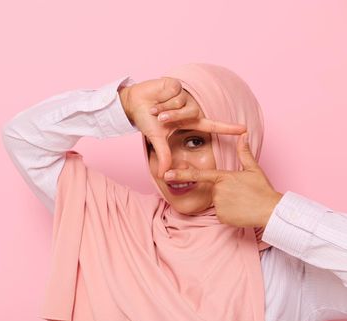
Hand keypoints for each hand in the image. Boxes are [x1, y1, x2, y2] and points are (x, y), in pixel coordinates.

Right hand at [119, 77, 246, 177]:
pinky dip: (162, 99)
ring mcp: (184, 96)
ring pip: (182, 104)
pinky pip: (175, 94)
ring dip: (165, 108)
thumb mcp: (156, 139)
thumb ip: (164, 154)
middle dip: (173, 117)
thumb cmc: (147, 120)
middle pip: (192, 114)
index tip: (244, 130)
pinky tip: (157, 98)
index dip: (228, 128)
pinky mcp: (177, 86)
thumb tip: (162, 174)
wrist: (134, 104)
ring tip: (155, 108)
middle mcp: (189, 108)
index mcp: (187, 121)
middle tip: (159, 118)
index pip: (212, 125)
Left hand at [164, 132, 282, 227]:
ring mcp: (218, 204)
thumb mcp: (254, 170)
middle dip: (225, 192)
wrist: (271, 211)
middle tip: (242, 195)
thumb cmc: (263, 190)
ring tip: (243, 203)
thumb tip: (244, 135)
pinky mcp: (221, 217)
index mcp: (223, 177)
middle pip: (213, 190)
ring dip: (228, 203)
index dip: (181, 174)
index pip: (198, 175)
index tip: (166, 174)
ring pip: (217, 202)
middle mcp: (218, 190)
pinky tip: (241, 212)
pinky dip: (229, 214)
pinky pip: (221, 214)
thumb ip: (244, 153)